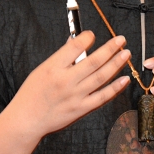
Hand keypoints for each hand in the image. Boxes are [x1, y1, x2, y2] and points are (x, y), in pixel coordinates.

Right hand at [12, 31, 130, 137]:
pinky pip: (102, 97)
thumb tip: (75, 42)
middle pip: (93, 61)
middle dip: (110, 48)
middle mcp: (66, 81)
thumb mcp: (41, 70)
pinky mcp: (81, 109)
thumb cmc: (32, 93)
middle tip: (121, 40)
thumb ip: (60, 57)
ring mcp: (75, 96)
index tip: (92, 34)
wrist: (27, 119)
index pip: (74, 47)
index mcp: (53, 68)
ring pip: (101, 77)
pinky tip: (124, 79)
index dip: (87, 38)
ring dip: (115, 64)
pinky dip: (115, 88)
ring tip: (126, 54)